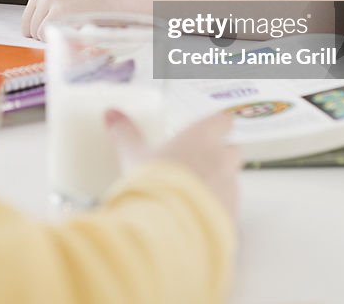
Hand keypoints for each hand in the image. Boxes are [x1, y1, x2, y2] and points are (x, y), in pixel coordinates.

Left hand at [22, 0, 144, 40]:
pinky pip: (48, 37)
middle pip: (29, 29)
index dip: (42, 29)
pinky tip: (76, 28)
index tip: (59, 27)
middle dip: (47, 34)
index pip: (27, 20)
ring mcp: (51, 1)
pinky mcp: (59, 13)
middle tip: (69, 26)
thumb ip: (47, 11)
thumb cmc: (95, 3)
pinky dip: (61, 39)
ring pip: (38, 35)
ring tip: (75, 25)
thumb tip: (30, 34)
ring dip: (56, 37)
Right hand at [106, 109, 239, 218]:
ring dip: (216, 186)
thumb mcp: (133, 156)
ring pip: (230, 182)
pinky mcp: (232, 217)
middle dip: (218, 158)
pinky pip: (228, 210)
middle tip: (192, 167)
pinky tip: (193, 219)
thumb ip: (125, 134)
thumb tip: (111, 114)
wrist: (167, 228)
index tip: (204, 132)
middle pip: (231, 152)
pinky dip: (215, 212)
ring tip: (187, 198)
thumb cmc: (153, 184)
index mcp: (202, 137)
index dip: (215, 126)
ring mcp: (230, 189)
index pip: (223, 121)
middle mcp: (222, 159)